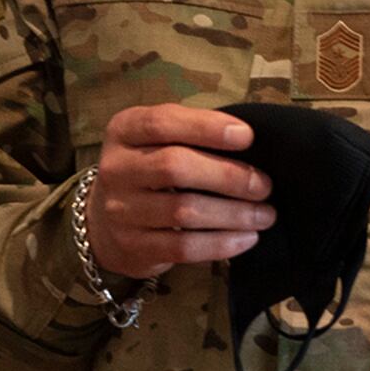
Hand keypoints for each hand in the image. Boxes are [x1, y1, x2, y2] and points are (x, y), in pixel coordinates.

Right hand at [87, 105, 273, 280]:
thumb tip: (248, 139)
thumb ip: (192, 132)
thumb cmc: (149, 168)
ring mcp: (121, 211)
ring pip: (183, 211)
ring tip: (264, 215)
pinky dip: (221, 243)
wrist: (105, 221)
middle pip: (175, 166)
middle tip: (264, 185)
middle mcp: (117, 169)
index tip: (247, 137)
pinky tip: (247, 238)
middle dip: (228, 176)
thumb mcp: (157, 139)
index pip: (163, 122)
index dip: (207, 127)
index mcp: (124, 131)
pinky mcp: (133, 247)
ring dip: (233, 214)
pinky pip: (183, 248)